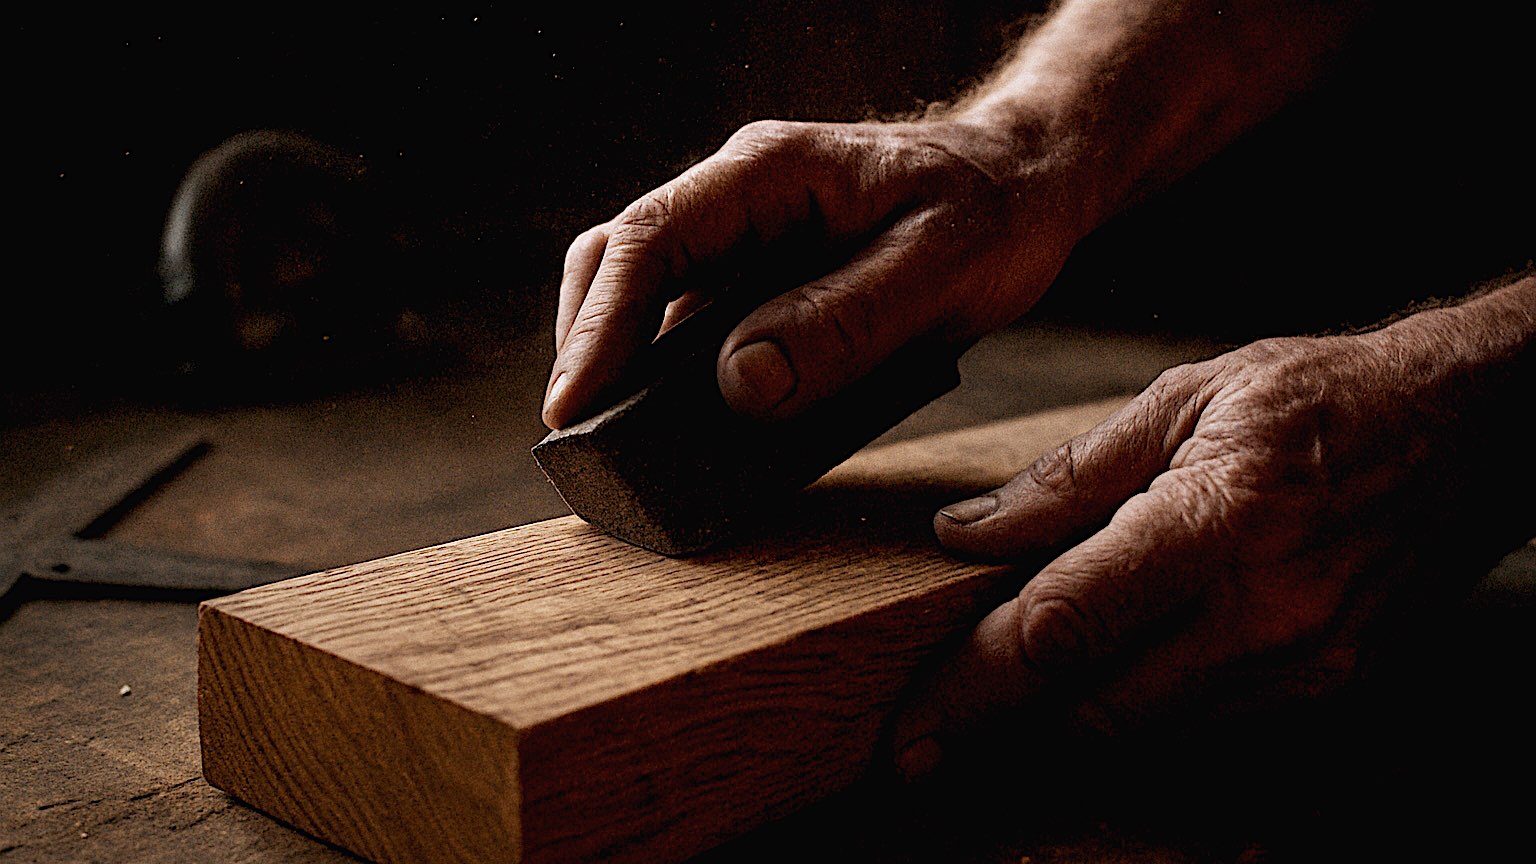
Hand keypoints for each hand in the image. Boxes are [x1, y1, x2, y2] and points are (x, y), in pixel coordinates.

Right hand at [542, 117, 1089, 427]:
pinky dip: (680, 377)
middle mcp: (740, 198)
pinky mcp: (766, 279)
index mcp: (769, 172)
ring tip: (618, 443)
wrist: (1029, 184)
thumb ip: (844, 323)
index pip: (649, 239)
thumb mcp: (939, 268)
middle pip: (621, 261)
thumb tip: (744, 382)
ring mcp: (748, 239)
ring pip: (653, 296)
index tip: (573, 405)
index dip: (600, 326)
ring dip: (628, 365)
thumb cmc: (994, 212)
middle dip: (589, 345)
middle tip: (581, 438)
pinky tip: (688, 430)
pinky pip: (701, 325)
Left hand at [893, 277, 1535, 778]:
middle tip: (923, 735)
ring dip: (1059, 722)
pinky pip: (1201, 723)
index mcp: (1221, 519)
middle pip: (1095, 707)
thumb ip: (1069, 476)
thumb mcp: (1187, 397)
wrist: (1476, 427)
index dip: (973, 687)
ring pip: (1143, 727)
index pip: (1068, 628)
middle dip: (997, 729)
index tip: (910, 723)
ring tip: (995, 701)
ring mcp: (1308, 665)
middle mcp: (1269, 612)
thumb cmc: (1329, 398)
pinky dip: (1135, 707)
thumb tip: (968, 531)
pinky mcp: (1331, 688)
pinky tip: (1097, 681)